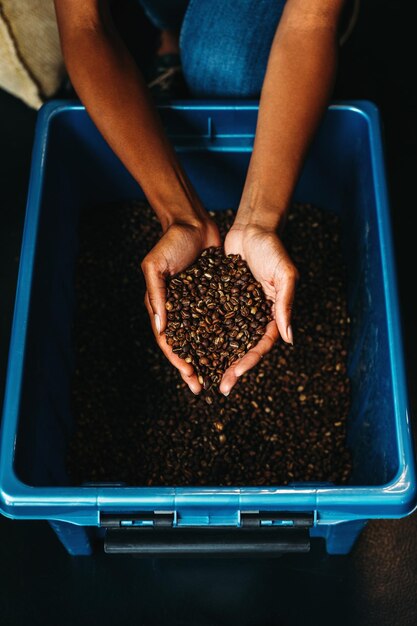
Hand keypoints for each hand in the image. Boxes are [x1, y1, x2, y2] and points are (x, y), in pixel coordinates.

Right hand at [142, 217, 220, 393]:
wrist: (193, 223)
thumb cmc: (170, 243)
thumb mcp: (156, 266)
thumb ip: (156, 295)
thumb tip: (160, 328)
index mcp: (162, 307)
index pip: (168, 341)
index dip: (177, 360)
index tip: (189, 375)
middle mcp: (179, 311)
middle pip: (186, 346)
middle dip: (192, 368)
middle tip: (201, 388)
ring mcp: (197, 306)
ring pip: (203, 339)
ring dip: (208, 359)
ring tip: (218, 377)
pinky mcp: (214, 298)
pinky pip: (219, 322)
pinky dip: (223, 338)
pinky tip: (233, 352)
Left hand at [220, 222, 297, 394]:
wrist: (252, 227)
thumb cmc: (272, 248)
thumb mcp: (284, 274)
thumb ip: (286, 304)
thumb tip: (288, 339)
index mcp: (273, 314)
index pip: (262, 345)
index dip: (250, 362)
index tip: (236, 376)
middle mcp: (255, 316)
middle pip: (243, 348)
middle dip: (233, 369)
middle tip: (220, 388)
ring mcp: (238, 309)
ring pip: (227, 339)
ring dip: (217, 358)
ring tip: (204, 375)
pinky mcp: (222, 299)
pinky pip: (213, 321)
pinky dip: (204, 335)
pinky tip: (191, 347)